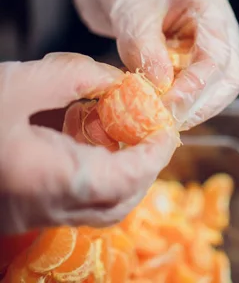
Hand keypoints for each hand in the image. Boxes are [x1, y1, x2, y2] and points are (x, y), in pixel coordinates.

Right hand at [0, 53, 177, 233]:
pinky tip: (81, 137)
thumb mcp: (16, 84)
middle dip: (142, 167)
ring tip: (118, 130)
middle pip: (115, 203)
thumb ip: (71, 77)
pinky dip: (92, 173)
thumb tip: (115, 79)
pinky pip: (72, 202)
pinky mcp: (21, 210)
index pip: (122, 181)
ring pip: (95, 207)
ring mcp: (29, 216)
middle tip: (151, 130)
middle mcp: (41, 208)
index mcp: (45, 179)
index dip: (153, 156)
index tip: (167, 130)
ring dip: (119, 171)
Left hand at [63, 0, 238, 129]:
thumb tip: (161, 87)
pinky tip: (162, 110)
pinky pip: (201, 88)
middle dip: (202, 103)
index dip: (197, 84)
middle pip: (230, 76)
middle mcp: (221, 26)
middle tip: (168, 120)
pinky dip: (184, 103)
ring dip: (194, 108)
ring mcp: (212, 44)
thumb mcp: (132, 13)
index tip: (169, 103)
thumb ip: (145, 48)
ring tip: (163, 119)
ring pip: (220, 87)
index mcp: (210, 4)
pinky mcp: (198, 59)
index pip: (218, 53)